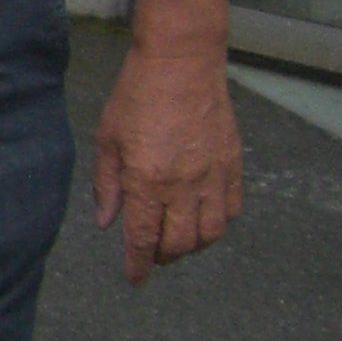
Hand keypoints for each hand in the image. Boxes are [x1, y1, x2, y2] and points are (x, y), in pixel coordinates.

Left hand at [95, 42, 241, 283]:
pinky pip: (233, 208)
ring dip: (194, 244)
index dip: (138, 265)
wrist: (182, 62)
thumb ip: (107, 184)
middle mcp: (183, 185)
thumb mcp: (107, 139)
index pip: (143, 239)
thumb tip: (108, 221)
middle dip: (164, 257)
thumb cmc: (137, 95)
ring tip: (177, 238)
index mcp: (146, 181)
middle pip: (180, 244)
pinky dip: (220, 221)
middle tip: (152, 254)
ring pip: (211, 233)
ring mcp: (213, 175)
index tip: (135, 279)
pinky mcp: (234, 163)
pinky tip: (204, 216)